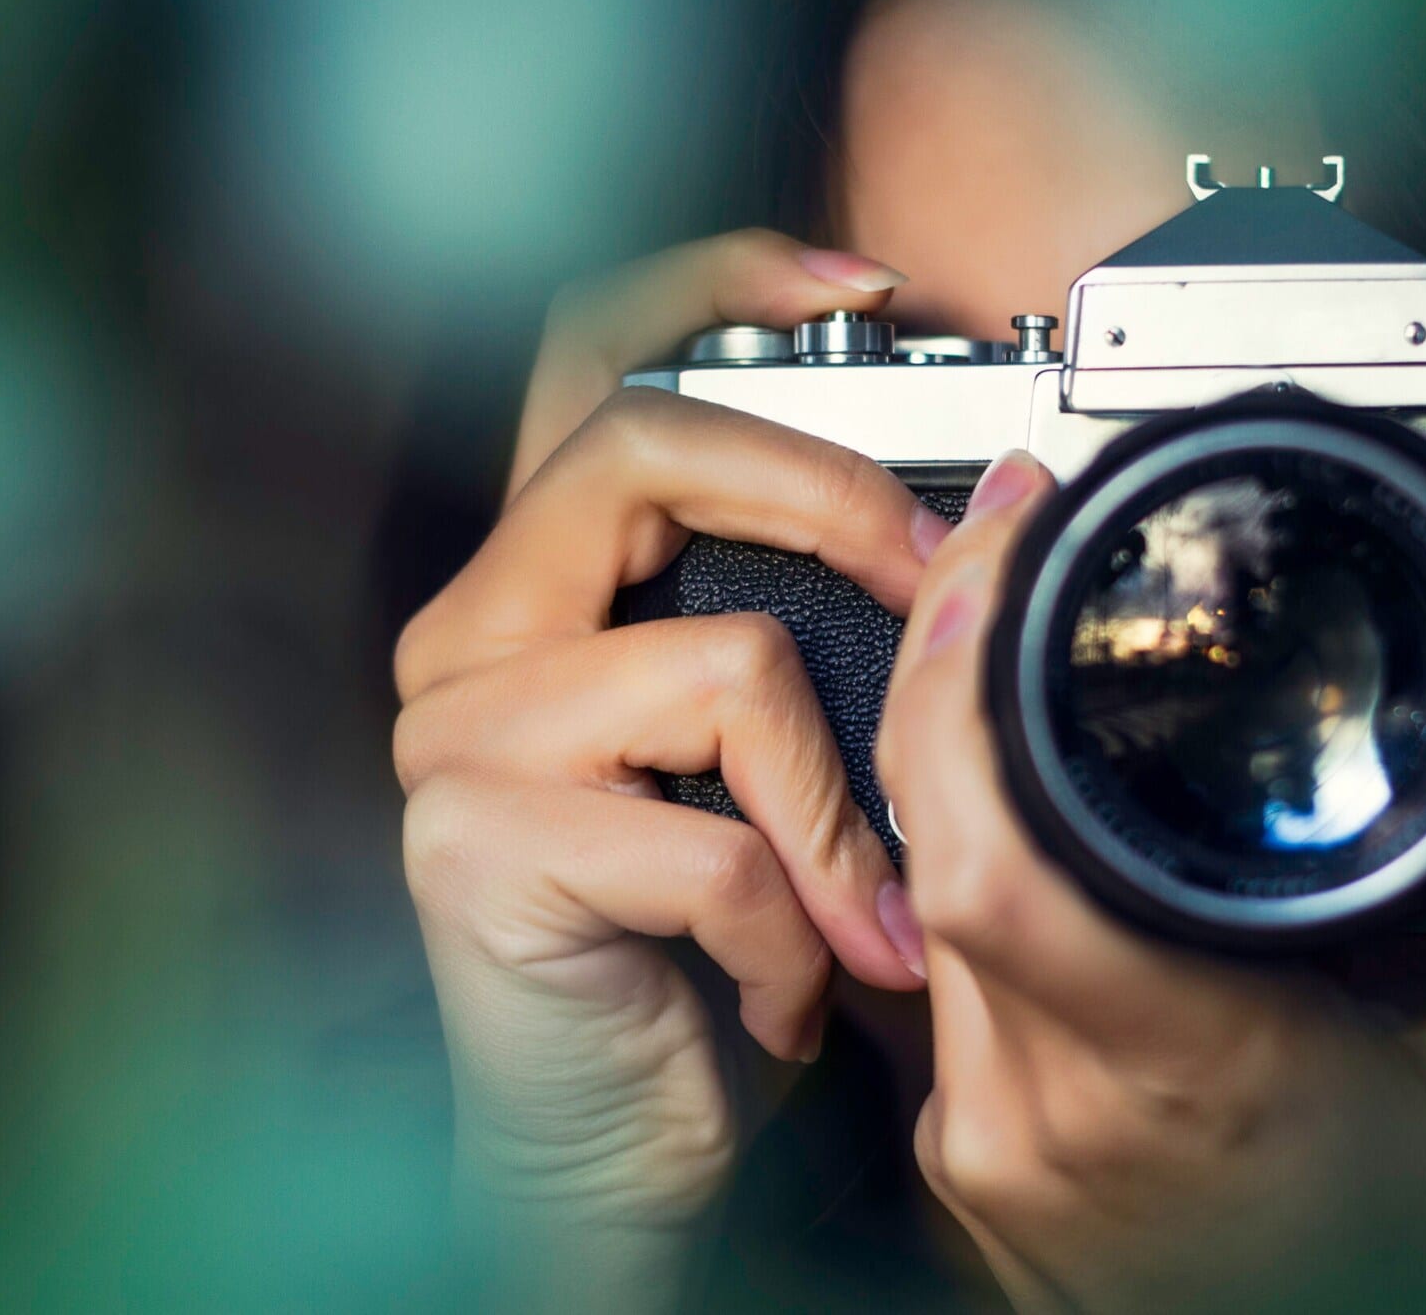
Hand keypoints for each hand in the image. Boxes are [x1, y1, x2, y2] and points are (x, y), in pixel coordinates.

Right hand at [393, 231, 929, 1306]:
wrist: (628, 1143)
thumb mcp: (778, 761)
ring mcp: (457, 737)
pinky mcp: (473, 848)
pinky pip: (712, 840)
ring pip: (724, 663)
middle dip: (823, 498)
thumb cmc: (710, 947)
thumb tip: (968, 521)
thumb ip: (822, 628)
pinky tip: (769, 994)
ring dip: (835, 812)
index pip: (588, 360)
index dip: (712, 282)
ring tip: (850, 916)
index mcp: (543, 587)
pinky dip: (791, 929)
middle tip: (923, 586)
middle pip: (637, 444)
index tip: (864, 283)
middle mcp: (473, 637)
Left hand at [875, 450, 1425, 1311]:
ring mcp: (983, 1140)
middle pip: (933, 836)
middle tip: (1010, 552)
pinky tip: (1026, 815)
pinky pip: (938, 969)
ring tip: (1013, 649)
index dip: (964, 689)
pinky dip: (973, 866)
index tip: (1004, 561)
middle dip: (952, 667)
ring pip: (923, 892)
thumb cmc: (1420, 1285)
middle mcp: (1041, 1111)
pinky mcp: (965, 1154)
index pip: (991, 857)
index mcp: (1182, 1075)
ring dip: (956, 761)